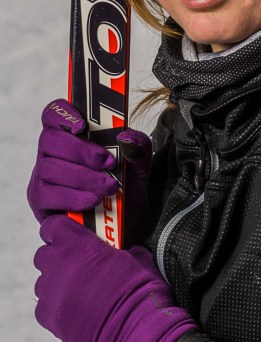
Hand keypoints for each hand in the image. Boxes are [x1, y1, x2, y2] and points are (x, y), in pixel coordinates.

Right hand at [27, 100, 152, 243]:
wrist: (124, 227)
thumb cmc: (125, 189)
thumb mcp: (139, 167)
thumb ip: (138, 147)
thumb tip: (126, 137)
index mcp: (72, 135)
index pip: (54, 114)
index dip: (63, 114)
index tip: (81, 125)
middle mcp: (52, 152)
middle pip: (50, 139)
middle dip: (81, 150)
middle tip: (108, 162)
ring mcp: (42, 175)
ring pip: (50, 167)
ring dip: (83, 176)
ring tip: (108, 186)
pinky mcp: (40, 200)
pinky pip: (48, 194)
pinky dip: (73, 197)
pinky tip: (93, 201)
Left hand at [34, 216, 197, 341]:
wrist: (136, 329)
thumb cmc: (138, 291)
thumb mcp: (135, 256)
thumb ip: (120, 248)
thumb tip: (126, 249)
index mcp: (79, 244)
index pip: (53, 226)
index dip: (61, 231)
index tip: (70, 235)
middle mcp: (59, 265)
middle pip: (44, 254)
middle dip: (58, 257)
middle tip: (78, 264)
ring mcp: (51, 291)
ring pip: (43, 280)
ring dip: (56, 282)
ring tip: (79, 291)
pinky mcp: (48, 317)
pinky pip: (44, 305)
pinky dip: (56, 306)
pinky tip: (76, 310)